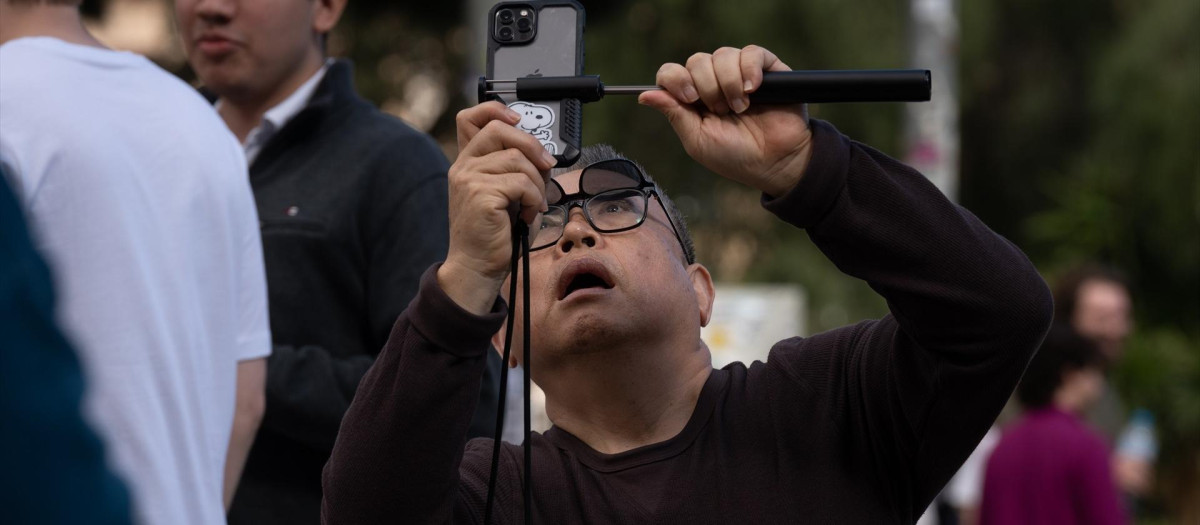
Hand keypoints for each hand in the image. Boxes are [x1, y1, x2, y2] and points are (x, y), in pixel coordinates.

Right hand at [439, 102, 556, 314]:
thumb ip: (517, 169)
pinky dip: (533, 199)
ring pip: (518, 159)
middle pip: (501, 130)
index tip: (518, 121)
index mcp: (468, 162)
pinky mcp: (481, 194)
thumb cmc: (495, 234)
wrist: (478, 267)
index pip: (471, 118)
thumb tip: (544, 155)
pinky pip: (521, 183)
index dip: (496, 110)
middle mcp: (464, 166)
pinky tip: (527, 214)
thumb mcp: (507, 194)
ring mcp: (469, 179)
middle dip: (532, 145)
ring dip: (536, 183)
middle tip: (546, 166)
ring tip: (532, 204)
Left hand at [639, 45, 812, 196]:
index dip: (676, 79)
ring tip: (741, 108)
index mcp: (694, 98)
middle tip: (720, 110)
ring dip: (729, 83)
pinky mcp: (767, 69)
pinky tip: (753, 90)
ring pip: (723, 55)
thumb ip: (674, 114)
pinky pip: (751, 53)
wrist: (775, 162)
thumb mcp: (697, 140)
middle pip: (697, 60)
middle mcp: (715, 81)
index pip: (673, 72)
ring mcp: (740, 73)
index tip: (688, 97)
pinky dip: (749, 69)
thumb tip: (644, 95)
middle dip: (706, 86)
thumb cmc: (735, 156)